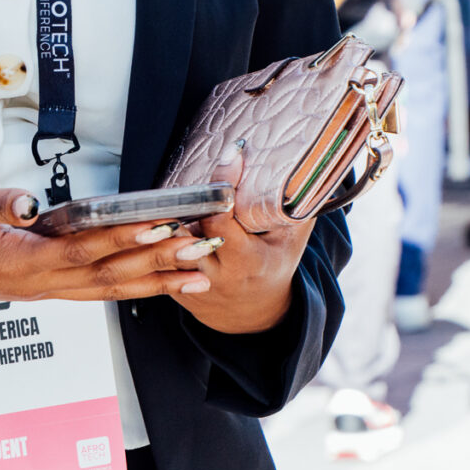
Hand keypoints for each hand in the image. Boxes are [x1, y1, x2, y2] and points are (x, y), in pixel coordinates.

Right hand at [0, 183, 218, 303]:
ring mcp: (43, 288)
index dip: (121, 237)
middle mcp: (36, 282)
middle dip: (157, 260)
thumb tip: (27, 202)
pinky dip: (134, 287)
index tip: (157, 223)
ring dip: (156, 280)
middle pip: (107, 274)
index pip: (80, 249)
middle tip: (198, 248)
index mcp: (16, 261)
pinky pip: (97, 290)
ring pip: (109, 288)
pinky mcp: (45, 286)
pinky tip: (161, 283)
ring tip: (198, 273)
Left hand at [172, 147, 313, 335]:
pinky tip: (162, 215)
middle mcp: (214, 275)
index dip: (223, 185)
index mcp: (246, 263)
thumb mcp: (291, 242)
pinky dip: (160, 234)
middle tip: (196, 174)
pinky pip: (159, 254)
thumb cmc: (274, 267)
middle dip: (189, 199)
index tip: (232, 155)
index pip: (222, 219)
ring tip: (175, 195)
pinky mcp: (171, 287)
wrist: (253, 314)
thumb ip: (297, 208)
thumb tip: (310, 168)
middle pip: (188, 227)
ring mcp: (190, 283)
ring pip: (166, 242)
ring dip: (168, 217)